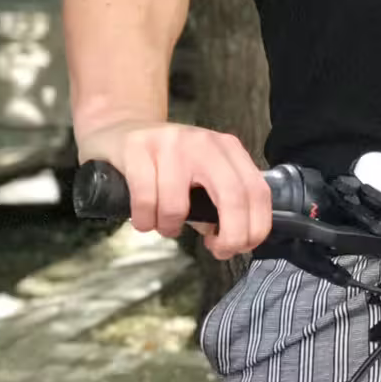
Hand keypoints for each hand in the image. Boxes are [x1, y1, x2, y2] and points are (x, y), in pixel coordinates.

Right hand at [75, 119, 271, 258]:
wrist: (122, 129)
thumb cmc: (166, 161)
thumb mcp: (202, 174)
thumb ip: (220, 201)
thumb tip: (228, 238)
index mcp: (228, 149)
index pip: (257, 190)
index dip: (257, 225)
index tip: (244, 246)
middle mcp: (204, 143)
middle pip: (232, 195)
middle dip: (231, 234)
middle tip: (218, 251)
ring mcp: (171, 143)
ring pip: (178, 205)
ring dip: (171, 229)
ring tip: (166, 227)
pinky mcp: (136, 148)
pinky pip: (145, 199)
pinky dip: (146, 221)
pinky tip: (145, 221)